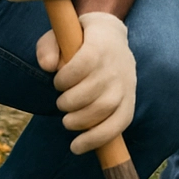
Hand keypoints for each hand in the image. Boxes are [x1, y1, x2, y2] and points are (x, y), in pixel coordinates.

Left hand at [36, 11, 135, 154]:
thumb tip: (48, 66)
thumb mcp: (62, 32)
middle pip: (95, 90)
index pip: (86, 63)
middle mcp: (118, 64)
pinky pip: (120, 123)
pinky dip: (98, 138)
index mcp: (102, 43)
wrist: (112, 36)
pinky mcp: (129, 99)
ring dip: (80, 121)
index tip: (57, 81)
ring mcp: (126, 83)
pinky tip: (78, 145)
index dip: (65, 78)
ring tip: (68, 120)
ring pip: (106, 108)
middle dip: (69, 102)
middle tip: (61, 102)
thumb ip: (48, 46)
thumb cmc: (80, 38)